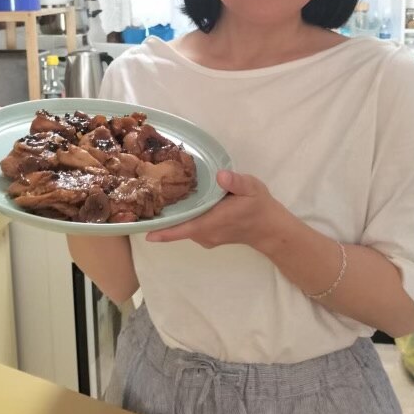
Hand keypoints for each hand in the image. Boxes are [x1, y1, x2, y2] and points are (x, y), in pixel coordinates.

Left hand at [145, 169, 288, 248]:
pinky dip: (182, 220)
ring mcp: (207, 237)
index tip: (145, 233)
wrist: (270, 229)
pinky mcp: (209, 236)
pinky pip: (190, 229)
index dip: (165, 231)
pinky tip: (178, 206)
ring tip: (156, 201)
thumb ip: (236, 182)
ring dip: (172, 219)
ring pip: (184, 228)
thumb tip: (221, 175)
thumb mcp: (252, 188)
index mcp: (213, 221)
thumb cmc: (259, 207)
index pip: (184, 229)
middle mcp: (206, 233)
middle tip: (143, 204)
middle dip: (162, 220)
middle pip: (178, 228)